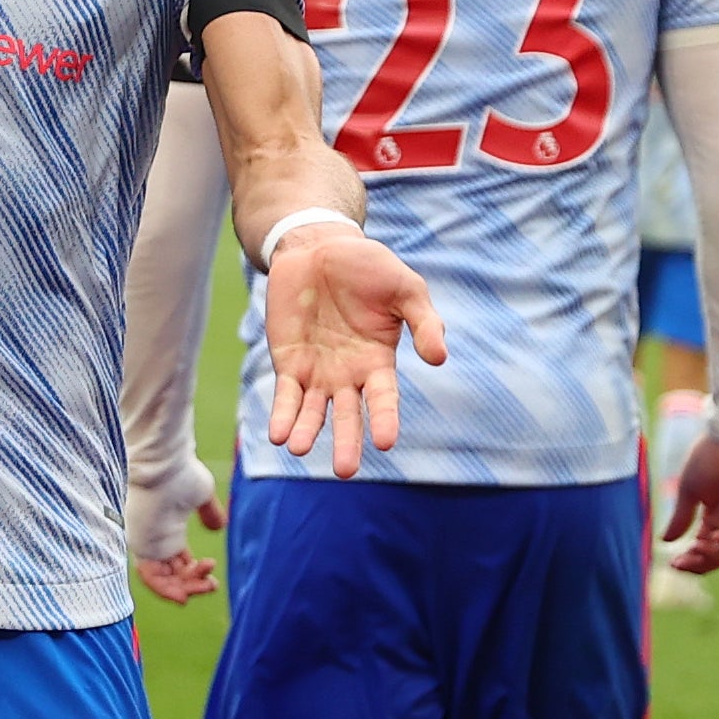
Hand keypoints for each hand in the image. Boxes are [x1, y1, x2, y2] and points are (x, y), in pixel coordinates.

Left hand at [128, 456, 225, 605]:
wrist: (165, 465)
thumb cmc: (181, 473)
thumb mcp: (201, 495)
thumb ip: (209, 513)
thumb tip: (219, 527)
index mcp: (169, 529)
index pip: (177, 562)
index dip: (194, 573)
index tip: (212, 575)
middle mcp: (156, 539)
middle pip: (172, 575)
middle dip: (193, 584)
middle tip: (211, 584)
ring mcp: (147, 542)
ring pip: (163, 579)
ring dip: (184, 589)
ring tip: (204, 585)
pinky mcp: (140, 544)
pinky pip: (149, 577)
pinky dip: (165, 590)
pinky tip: (183, 595)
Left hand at [263, 224, 446, 477]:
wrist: (318, 246)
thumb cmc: (368, 267)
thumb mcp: (406, 288)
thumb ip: (424, 322)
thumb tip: (440, 358)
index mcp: (379, 361)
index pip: (384, 399)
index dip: (385, 419)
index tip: (386, 442)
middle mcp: (349, 374)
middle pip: (348, 415)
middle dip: (346, 442)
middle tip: (344, 471)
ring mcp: (317, 370)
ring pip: (312, 411)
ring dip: (306, 431)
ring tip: (298, 449)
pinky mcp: (289, 361)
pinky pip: (285, 394)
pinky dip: (283, 414)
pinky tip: (278, 434)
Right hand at [664, 437, 718, 573]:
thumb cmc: (708, 459)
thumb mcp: (688, 492)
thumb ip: (681, 518)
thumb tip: (665, 541)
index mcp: (714, 519)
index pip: (703, 547)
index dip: (690, 558)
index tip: (672, 563)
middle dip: (700, 562)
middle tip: (682, 563)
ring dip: (716, 556)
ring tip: (698, 549)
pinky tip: (717, 538)